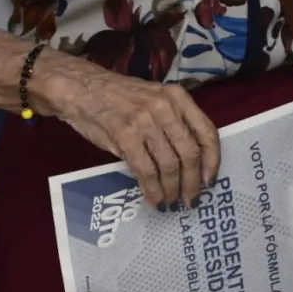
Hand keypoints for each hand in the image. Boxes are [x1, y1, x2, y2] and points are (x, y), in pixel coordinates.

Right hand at [47, 70, 220, 208]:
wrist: (80, 89)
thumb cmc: (118, 97)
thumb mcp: (154, 98)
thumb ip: (174, 122)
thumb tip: (190, 162)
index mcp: (177, 97)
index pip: (207, 132)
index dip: (212, 161)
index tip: (210, 181)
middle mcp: (165, 107)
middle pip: (189, 153)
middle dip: (192, 183)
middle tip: (191, 200)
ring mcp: (145, 121)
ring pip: (169, 165)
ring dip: (172, 190)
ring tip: (170, 202)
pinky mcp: (125, 136)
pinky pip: (146, 171)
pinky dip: (152, 190)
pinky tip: (153, 199)